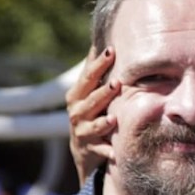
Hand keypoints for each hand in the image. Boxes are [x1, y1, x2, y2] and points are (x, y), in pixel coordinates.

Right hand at [66, 46, 118, 186]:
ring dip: (103, 123)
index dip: (99, 64)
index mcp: (77, 95)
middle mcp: (77, 112)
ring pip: (93, 125)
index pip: (88, 77)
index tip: (111, 50)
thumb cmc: (90, 112)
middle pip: (90, 100)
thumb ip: (95, 70)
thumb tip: (103, 41)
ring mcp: (82, 131)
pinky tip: (116, 153)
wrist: (82, 148)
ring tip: (113, 119)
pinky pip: (100, 150)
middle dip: (103, 92)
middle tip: (117, 83)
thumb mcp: (89, 91)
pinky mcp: (90, 149)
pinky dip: (107, 152)